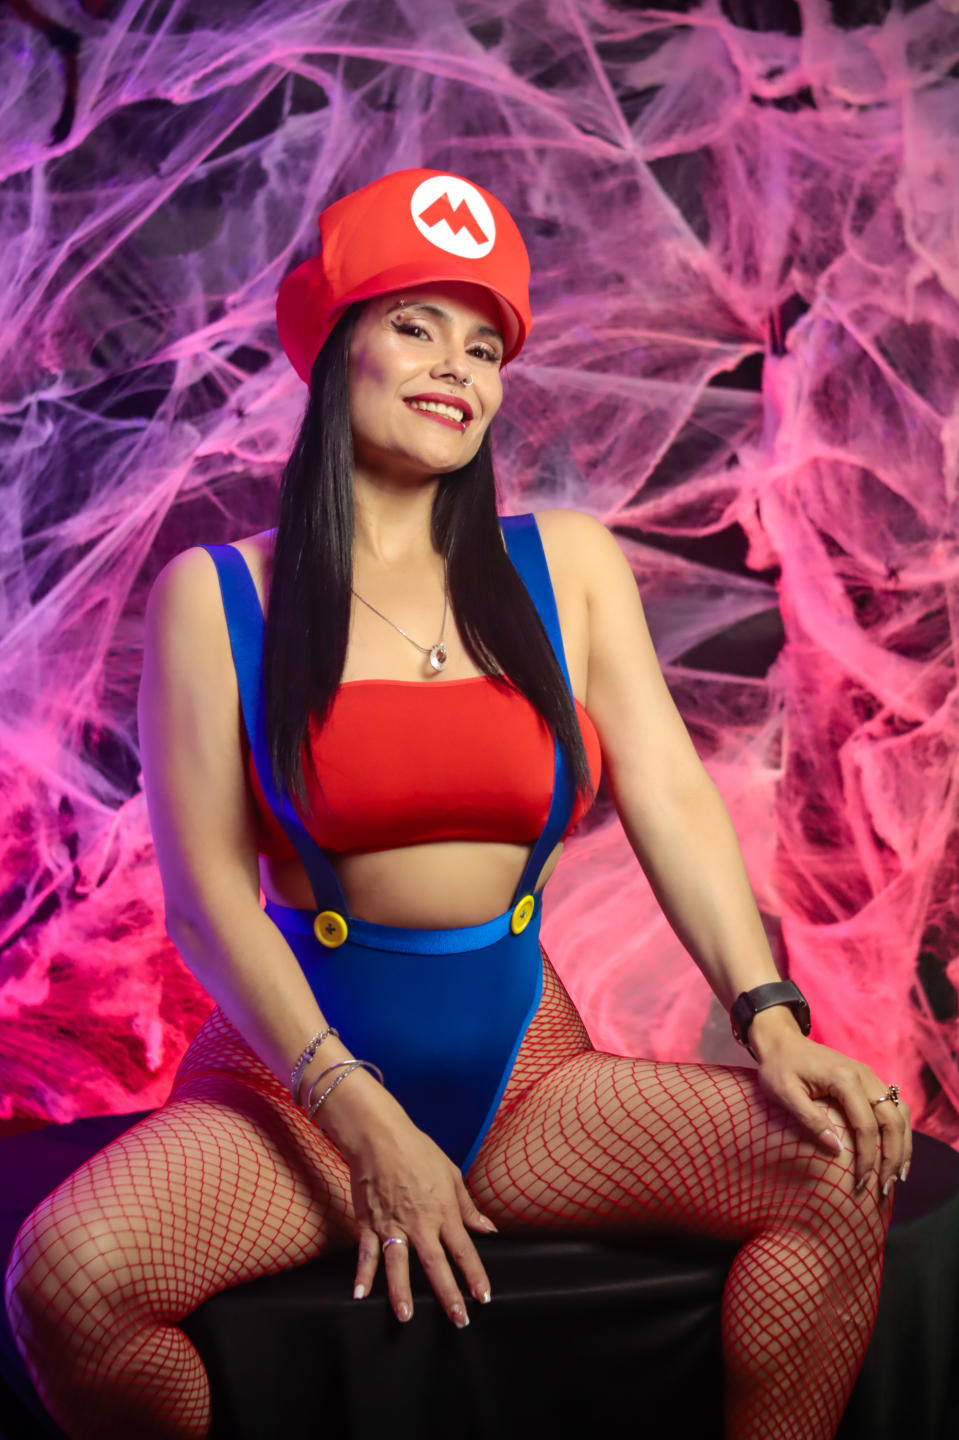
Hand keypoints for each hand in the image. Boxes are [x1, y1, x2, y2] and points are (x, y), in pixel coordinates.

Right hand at [321, 1081, 495, 1325]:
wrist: (379, 1137)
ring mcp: (393, 1224)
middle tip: (458, 1320)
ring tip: (405, 1316)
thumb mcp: (451, 1173)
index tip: (483, 1297)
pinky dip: (362, 1275)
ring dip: (401, 1292)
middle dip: (448, 1294)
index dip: (475, 1275)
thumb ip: (468, 1206)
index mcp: (443, 1210)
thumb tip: (488, 1228)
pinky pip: (366, 1253)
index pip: (463, 1249)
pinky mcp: (369, 1222)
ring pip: (398, 1264)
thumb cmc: (418, 1151)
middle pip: (436, 1264)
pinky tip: (360, 1295)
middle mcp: (420, 1222)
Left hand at [750, 1011, 911, 1198]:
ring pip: (900, 1113)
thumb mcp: (785, 1094)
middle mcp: (865, 1076)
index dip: (867, 1157)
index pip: (866, 1125)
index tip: (861, 1182)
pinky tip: (896, 1151)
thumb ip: (810, 1120)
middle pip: (892, 1120)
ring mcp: (869, 1076)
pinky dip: (899, 1130)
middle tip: (887, 1185)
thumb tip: (837, 1150)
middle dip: (894, 1156)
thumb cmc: (779, 1067)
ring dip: (903, 1144)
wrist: (781, 1041)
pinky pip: (893, 1106)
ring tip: (898, 1174)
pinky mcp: (868, 1081)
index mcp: (845, 1078)